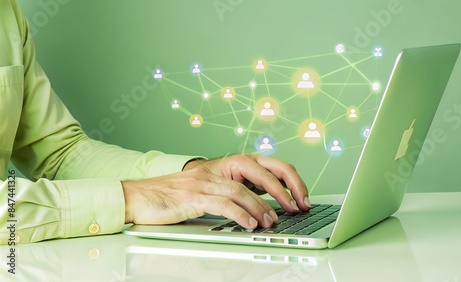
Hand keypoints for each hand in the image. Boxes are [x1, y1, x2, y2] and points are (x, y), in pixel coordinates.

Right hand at [122, 154, 309, 229]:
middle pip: (259, 169)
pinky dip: (240, 214)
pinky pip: (222, 203)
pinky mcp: (192, 195)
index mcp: (225, 165)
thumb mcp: (210, 188)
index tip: (301, 197)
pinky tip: (250, 224)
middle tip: (297, 207)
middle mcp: (218, 169)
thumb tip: (264, 204)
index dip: (287, 179)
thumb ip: (235, 190)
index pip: (265, 165)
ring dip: (262, 206)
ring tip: (273, 222)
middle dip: (283, 189)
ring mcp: (204, 180)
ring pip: (242, 189)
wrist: (140, 195)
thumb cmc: (175, 195)